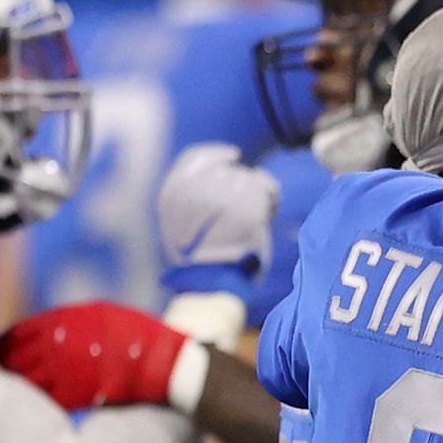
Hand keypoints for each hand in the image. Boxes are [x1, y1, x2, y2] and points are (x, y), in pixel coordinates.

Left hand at [0, 301, 194, 411]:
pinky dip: (38, 401)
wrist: (163, 361)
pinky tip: (32, 407)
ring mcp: (68, 369)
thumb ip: (66, 323)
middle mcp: (60, 344)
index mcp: (62, 322)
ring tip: (7, 395)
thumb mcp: (97, 315)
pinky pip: (49, 397)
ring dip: (16, 387)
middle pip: (16, 358)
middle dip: (3, 367)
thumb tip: (38, 333)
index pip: (18, 334)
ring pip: (28, 380)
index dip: (3, 346)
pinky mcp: (79, 392)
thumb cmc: (133, 336)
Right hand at [158, 143, 279, 276]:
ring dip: (257, 193)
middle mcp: (193, 191)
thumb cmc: (205, 263)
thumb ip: (195, 198)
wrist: (215, 287)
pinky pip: (264, 185)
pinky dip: (271, 198)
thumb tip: (228, 169)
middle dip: (241, 184)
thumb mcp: (184, 228)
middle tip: (246, 210)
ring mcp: (219, 197)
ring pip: (248, 178)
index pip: (194, 158)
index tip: (233, 156)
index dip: (216, 154)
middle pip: (228, 170)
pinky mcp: (245, 205)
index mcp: (172, 196)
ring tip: (254, 220)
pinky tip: (267, 215)